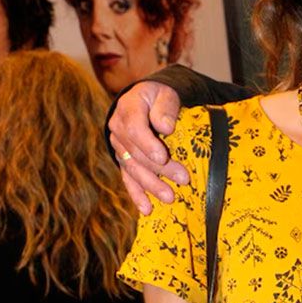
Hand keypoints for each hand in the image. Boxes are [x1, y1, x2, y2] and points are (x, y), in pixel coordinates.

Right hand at [110, 81, 189, 214]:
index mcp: (128, 109)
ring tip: (170, 197)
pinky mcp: (123, 159)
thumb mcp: (166, 94)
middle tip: (183, 179)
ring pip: (132, 168)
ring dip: (151, 185)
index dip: (147, 144)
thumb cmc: (160, 96)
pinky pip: (128, 178)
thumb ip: (165, 108)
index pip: (134, 129)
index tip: (162, 156)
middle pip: (136, 153)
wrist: (146, 97)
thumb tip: (166, 128)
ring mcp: (119, 146)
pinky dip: (137, 194)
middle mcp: (118, 129)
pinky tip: (146, 208)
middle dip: (159, 169)